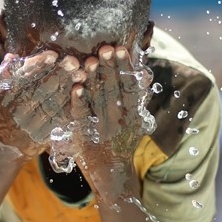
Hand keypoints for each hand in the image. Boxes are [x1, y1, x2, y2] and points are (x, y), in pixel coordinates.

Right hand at [0, 51, 83, 159]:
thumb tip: (12, 55)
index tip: (52, 54)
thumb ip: (4, 74)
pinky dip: (70, 106)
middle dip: (58, 74)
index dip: (38, 66)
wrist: (4, 147)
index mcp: (5, 98)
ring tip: (81, 73)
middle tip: (73, 61)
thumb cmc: (0, 113)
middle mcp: (18, 111)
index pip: (23, 78)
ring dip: (68, 88)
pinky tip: (80, 94)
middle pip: (41, 90)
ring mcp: (32, 124)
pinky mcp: (44, 135)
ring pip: (53, 103)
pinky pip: (59, 119)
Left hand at [71, 45, 147, 198]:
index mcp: (133, 116)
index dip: (125, 68)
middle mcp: (120, 123)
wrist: (112, 173)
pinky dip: (79, 102)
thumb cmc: (122, 142)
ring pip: (98, 102)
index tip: (121, 49)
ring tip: (89, 61)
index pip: (130, 88)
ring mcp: (103, 130)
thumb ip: (138, 97)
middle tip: (105, 48)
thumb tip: (145, 72)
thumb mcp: (136, 120)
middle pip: (114, 91)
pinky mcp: (86, 137)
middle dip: (109, 69)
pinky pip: (82, 118)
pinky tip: (76, 88)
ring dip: (94, 81)